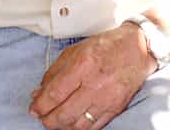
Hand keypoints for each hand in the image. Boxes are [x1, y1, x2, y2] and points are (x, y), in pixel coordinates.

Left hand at [29, 25, 156, 128]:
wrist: (136, 50)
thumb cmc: (104, 47)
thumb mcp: (73, 51)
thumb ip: (54, 72)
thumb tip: (39, 92)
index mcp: (81, 66)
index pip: (55, 93)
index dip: (40, 105)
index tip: (33, 109)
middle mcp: (94, 84)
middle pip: (65, 113)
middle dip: (48, 120)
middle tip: (41, 118)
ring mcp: (107, 99)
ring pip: (79, 124)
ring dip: (62, 126)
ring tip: (55, 121)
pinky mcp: (116, 109)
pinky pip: (95, 127)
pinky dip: (79, 128)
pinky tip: (71, 124)